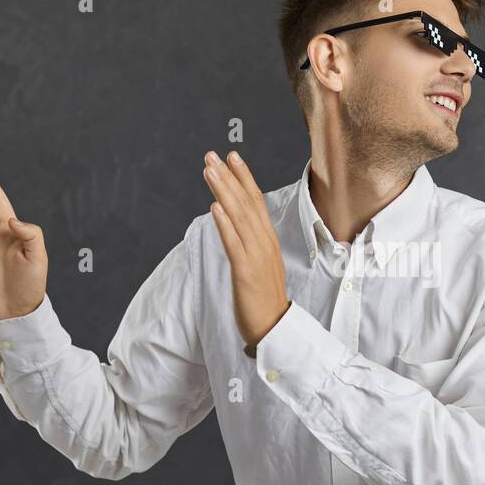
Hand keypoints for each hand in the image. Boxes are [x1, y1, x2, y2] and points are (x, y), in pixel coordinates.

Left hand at [202, 150, 290, 346]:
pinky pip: (234, 245)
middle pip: (247, 204)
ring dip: (224, 192)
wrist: (274, 328)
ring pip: (239, 218)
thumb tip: (235, 224)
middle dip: (229, 178)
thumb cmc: (263, 299)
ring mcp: (257, 257)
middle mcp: (264, 244)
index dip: (244, 178)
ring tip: (210, 171)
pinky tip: (214, 208)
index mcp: (267, 241)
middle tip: (213, 156)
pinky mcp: (247, 272)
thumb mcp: (260, 264)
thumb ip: (251, 243)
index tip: (232, 158)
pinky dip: (224, 225)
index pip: (256, 202)